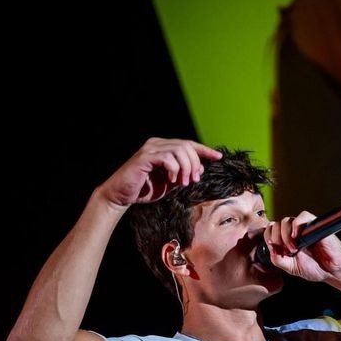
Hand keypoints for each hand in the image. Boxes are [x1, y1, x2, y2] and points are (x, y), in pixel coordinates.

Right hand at [95, 138, 222, 208]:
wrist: (122, 196)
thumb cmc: (145, 189)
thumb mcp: (171, 183)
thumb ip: (185, 174)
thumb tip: (201, 167)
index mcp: (163, 148)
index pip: (188, 144)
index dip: (204, 150)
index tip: (218, 157)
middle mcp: (157, 144)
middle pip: (187, 146)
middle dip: (195, 164)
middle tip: (194, 180)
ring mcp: (149, 149)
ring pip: (179, 150)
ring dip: (186, 167)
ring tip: (184, 182)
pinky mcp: (144, 158)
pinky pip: (167, 158)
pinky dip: (175, 170)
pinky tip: (172, 180)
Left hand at [261, 211, 340, 282]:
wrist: (333, 271)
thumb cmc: (316, 267)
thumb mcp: (291, 268)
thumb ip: (278, 260)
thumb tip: (270, 249)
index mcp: (287, 240)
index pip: (271, 231)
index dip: (269, 238)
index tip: (275, 249)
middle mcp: (294, 232)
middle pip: (276, 225)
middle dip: (276, 239)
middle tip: (286, 251)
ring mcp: (304, 228)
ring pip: (286, 221)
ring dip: (285, 236)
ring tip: (294, 249)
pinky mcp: (315, 225)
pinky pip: (302, 216)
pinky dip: (296, 225)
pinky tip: (297, 237)